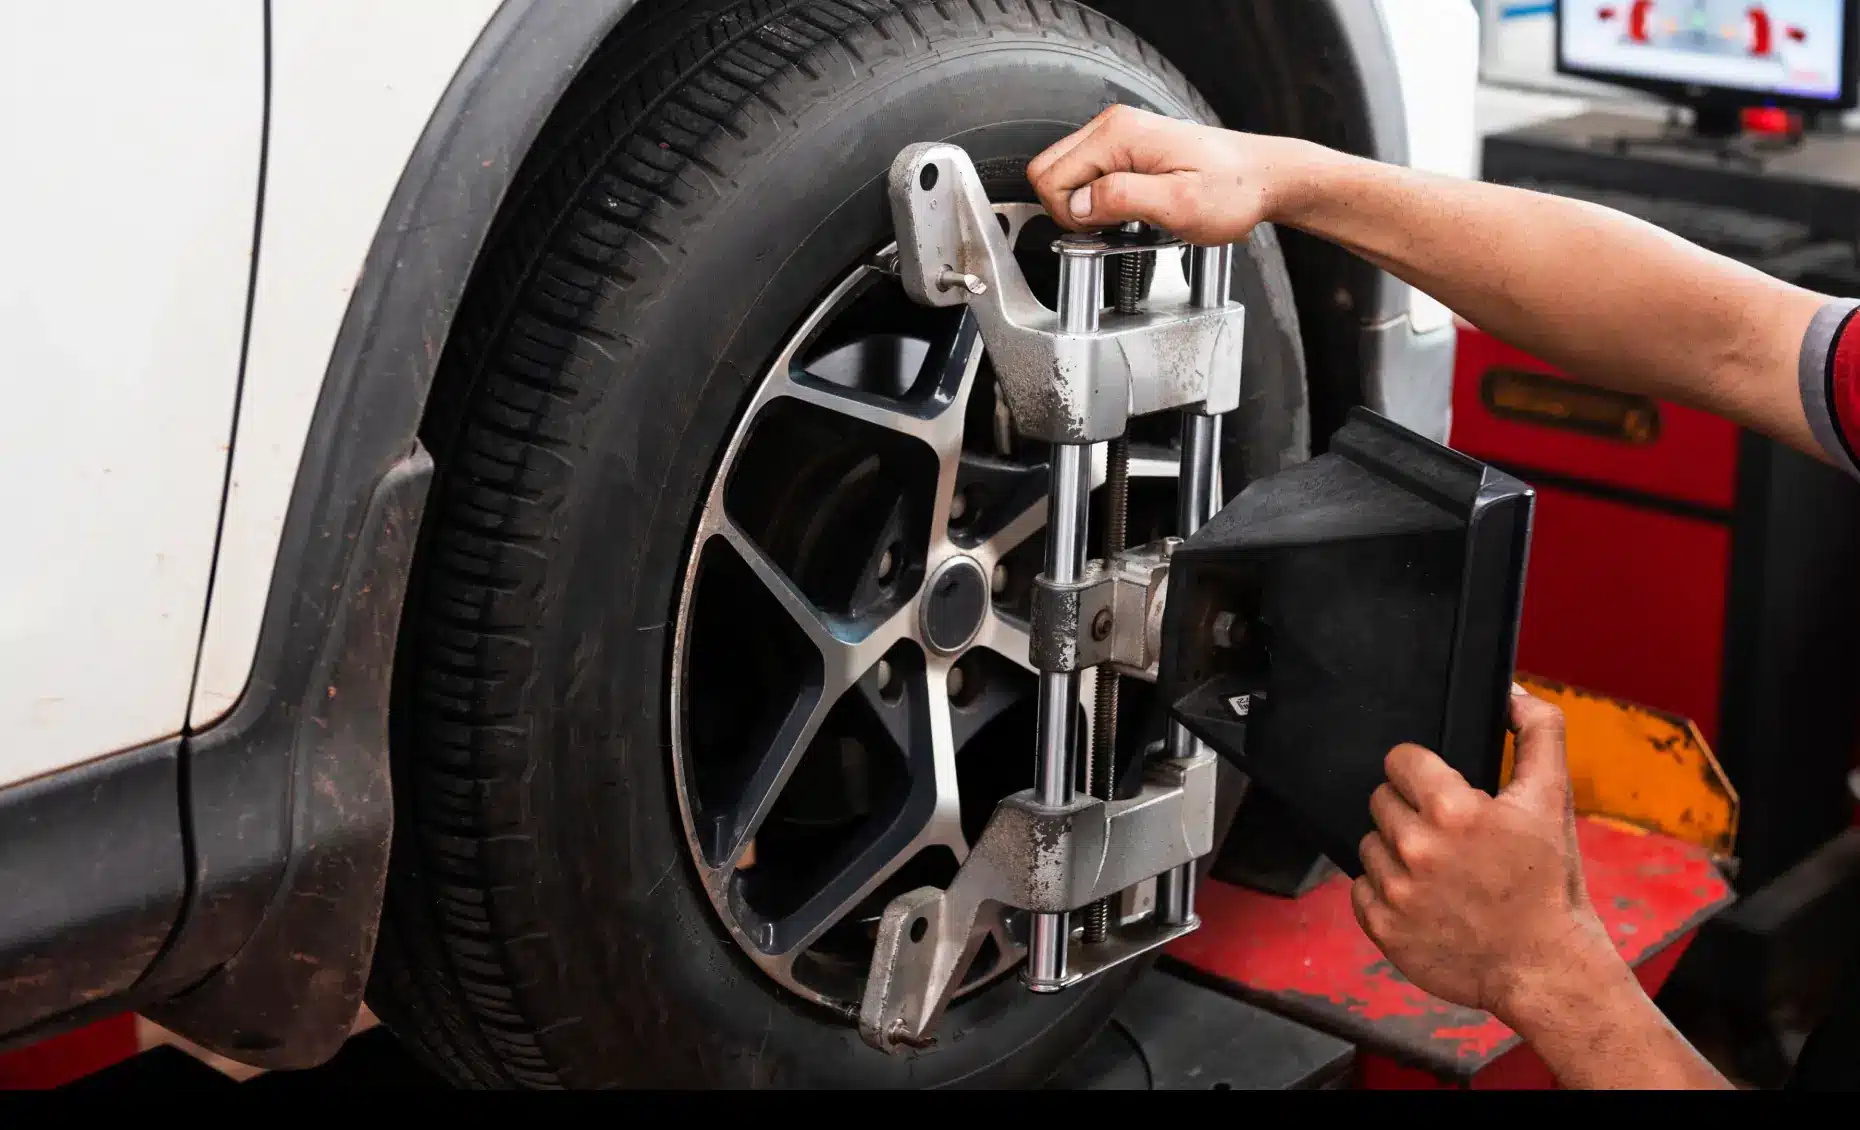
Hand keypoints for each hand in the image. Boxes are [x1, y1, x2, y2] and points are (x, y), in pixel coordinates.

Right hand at [1025, 104, 1317, 242]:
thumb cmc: (1231, 189)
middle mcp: (1113, 127)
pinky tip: (1129, 209)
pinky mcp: (1127, 148)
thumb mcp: (1178, 204)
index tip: (1102, 229)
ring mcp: (1119, 135)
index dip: (1069, 214)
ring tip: (1124, 219)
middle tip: (1109, 227)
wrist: (1263, 177)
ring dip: (1086, 206)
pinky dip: (1099, 200)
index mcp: (1118, 134)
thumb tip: (1079, 205)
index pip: (1050, 177)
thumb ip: (1122, 199)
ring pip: (1066, 175)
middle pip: (1048, 171)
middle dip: (1069, 209)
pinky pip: (1088, 175)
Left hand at [1350, 685, 1618, 1022]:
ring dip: (1396, 851)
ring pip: (1370, 844)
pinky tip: (1421, 898)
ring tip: (1438, 870)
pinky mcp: (1383, 929)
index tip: (1440, 789)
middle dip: (1409, 811)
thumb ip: (1538, 733)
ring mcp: (1397, 892)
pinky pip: (1360, 889)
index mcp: (1452, 811)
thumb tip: (1511, 694)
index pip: (1399, 760)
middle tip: (1447, 836)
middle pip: (1381, 800)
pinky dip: (1384, 892)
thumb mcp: (1553, 799)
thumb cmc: (1548, 884)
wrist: (1545, 966)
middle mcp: (1417, 849)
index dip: (1421, 771)